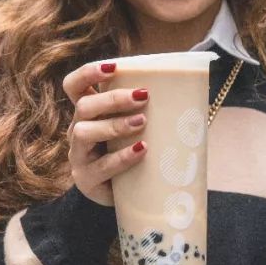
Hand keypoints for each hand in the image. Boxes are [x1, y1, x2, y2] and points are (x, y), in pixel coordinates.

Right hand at [62, 62, 148, 205]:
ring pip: (84, 132)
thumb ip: (146, 110)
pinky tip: (141, 150)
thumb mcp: (135, 129)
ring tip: (141, 122)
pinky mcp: (86, 180)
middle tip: (143, 96)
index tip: (113, 68)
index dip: (87, 73)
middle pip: (83, 106)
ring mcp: (79, 156)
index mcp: (88, 114)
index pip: (74, 86)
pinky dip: (122, 156)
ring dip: (115, 125)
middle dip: (113, 99)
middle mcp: (77, 131)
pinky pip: (100, 166)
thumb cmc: (136, 154)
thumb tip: (192, 89)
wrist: (131, 197)